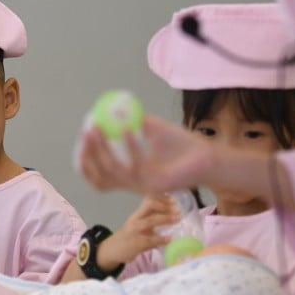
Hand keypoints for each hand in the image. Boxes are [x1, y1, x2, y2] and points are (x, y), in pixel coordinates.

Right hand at [78, 114, 215, 193]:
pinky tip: (126, 130)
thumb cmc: (185, 147)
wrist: (211, 159)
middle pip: (101, 175)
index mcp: (132, 175)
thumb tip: (116, 107)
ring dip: (102, 150)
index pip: (100, 177)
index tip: (83, 138)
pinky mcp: (156, 184)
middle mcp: (135, 184)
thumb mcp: (155, 129)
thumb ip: (136, 121)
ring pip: (113, 171)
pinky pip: (137, 164)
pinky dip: (129, 146)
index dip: (86, 162)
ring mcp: (144, 186)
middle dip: (89, 154)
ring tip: (98, 129)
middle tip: (86, 131)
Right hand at [101, 194, 177, 266]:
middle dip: (165, 206)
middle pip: (149, 206)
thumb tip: (173, 213)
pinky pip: (149, 240)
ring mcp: (135, 231)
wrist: (113, 250)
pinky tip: (169, 239)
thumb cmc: (130, 236)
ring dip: (165, 218)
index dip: (162, 197)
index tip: (174, 200)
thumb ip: (153, 218)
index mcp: (138, 213)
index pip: (149, 199)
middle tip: (178, 210)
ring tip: (177, 219)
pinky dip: (160, 239)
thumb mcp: (139, 224)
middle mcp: (135, 219)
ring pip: (150, 221)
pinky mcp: (135, 244)